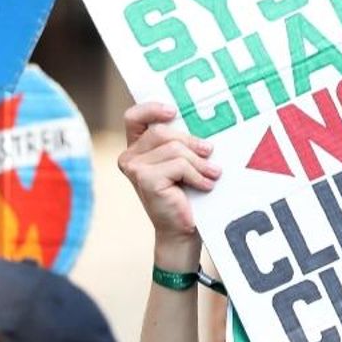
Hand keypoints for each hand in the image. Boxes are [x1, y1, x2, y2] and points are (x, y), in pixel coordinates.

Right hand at [119, 103, 219, 258]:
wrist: (182, 232)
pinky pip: (179, 165)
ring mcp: (134, 168)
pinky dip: (197, 175)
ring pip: (175, 149)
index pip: (134, 117)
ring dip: (200, 163)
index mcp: (136, 148)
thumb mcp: (182, 162)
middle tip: (210, 153)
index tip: (174, 111)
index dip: (152, 109)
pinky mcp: (145, 179)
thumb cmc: (185, 195)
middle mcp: (129, 157)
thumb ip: (181, 142)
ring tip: (212, 174)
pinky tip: (205, 185)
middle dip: (192, 143)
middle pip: (163, 132)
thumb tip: (202, 120)